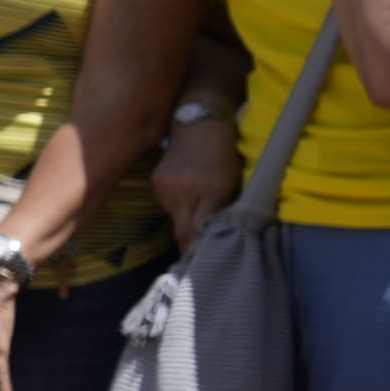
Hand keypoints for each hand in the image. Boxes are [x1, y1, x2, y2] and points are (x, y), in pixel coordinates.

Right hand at [153, 113, 239, 246]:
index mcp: (209, 192)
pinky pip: (168, 203)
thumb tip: (216, 237)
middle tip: (197, 259)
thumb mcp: (232, 182)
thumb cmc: (226, 152)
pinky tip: (187, 196)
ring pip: (175, 218)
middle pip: (182, 232)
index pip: (198, 233)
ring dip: (185, 223)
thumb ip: (224, 210)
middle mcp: (184, 192)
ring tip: (196, 219)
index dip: (197, 253)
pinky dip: (178, 206)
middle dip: (190, 246)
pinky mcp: (157, 181)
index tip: (201, 268)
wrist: (200, 121)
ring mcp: (167, 187)